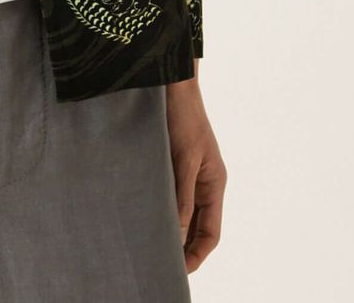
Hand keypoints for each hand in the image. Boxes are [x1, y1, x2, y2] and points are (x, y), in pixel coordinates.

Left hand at [165, 81, 226, 271]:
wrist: (169, 81)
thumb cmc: (182, 115)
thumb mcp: (184, 157)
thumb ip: (182, 195)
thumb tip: (177, 233)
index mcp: (213, 184)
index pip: (210, 233)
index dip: (197, 255)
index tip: (177, 271)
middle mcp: (201, 182)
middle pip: (195, 228)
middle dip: (181, 248)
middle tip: (156, 264)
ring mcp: (185, 173)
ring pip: (179, 212)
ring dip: (167, 228)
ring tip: (146, 246)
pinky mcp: (168, 163)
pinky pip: (166, 195)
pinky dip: (157, 208)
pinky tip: (139, 216)